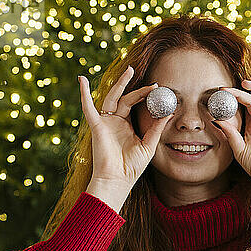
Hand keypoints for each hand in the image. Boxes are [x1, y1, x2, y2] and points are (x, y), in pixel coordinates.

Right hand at [78, 66, 173, 195]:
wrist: (117, 179)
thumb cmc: (131, 167)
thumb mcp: (149, 144)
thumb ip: (157, 128)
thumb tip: (169, 112)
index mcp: (126, 126)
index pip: (135, 105)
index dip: (145, 96)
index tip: (157, 88)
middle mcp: (115, 122)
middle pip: (124, 98)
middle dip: (134, 86)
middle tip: (145, 76)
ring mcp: (105, 122)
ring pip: (112, 98)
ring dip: (119, 84)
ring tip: (129, 70)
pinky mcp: (97, 126)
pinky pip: (88, 107)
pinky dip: (84, 94)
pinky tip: (82, 80)